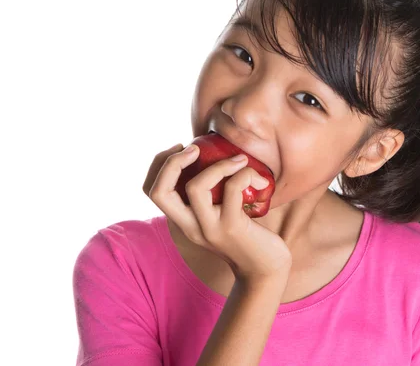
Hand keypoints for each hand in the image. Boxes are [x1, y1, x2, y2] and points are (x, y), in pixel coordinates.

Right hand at [144, 143, 292, 283]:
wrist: (266, 271)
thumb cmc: (248, 237)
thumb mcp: (220, 216)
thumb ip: (212, 196)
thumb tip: (215, 156)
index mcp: (184, 221)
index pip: (152, 192)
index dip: (159, 164)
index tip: (182, 150)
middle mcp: (191, 226)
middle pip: (160, 192)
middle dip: (171, 162)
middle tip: (193, 149)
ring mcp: (210, 228)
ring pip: (195, 188)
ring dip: (217, 165)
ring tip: (238, 160)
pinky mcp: (233, 227)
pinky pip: (232, 189)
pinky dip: (243, 174)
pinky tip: (257, 178)